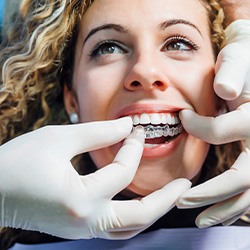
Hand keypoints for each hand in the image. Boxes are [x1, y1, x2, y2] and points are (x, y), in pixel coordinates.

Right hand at [0, 117, 190, 238]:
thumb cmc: (18, 161)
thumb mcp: (59, 138)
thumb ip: (98, 133)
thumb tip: (127, 128)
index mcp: (80, 198)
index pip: (122, 172)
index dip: (132, 147)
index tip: (136, 130)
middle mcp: (85, 222)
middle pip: (139, 217)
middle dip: (166, 200)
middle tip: (185, 185)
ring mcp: (82, 230)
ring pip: (129, 229)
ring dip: (153, 212)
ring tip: (169, 195)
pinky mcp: (78, 228)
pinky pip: (115, 228)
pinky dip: (133, 215)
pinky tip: (140, 200)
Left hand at [176, 20, 249, 227]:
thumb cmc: (244, 64)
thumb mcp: (238, 61)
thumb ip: (233, 73)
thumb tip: (225, 91)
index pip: (222, 131)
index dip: (198, 127)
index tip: (181, 118)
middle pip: (243, 177)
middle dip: (211, 193)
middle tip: (182, 201)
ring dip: (224, 208)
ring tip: (200, 220)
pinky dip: (235, 205)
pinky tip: (218, 214)